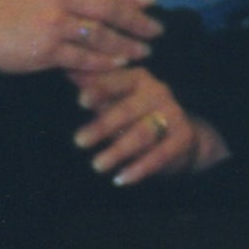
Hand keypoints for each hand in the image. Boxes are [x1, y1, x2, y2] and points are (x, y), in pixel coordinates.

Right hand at [0, 0, 158, 74]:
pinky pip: (83, 58)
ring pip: (100, 35)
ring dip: (125, 45)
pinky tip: (118, 64)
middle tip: (156, 29)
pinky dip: (103, 62)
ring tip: (142, 51)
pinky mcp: (46, 52)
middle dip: (136, 20)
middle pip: (108, 7)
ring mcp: (53, 24)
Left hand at [73, 68, 226, 184]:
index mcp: (138, 79)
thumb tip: (66, 68)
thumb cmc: (137, 114)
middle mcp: (158, 93)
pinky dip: (138, 170)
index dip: (99, 91)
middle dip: (102, 126)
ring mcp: (172, 115)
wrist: (182, 136)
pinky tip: (119, 180)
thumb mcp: (117, 98)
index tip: (80, 101)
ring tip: (96, 166)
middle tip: (79, 141)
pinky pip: (158, 156)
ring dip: (118, 151)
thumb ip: (93, 86)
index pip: (116, 82)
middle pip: (127, 110)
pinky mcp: (182, 138)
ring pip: (142, 134)